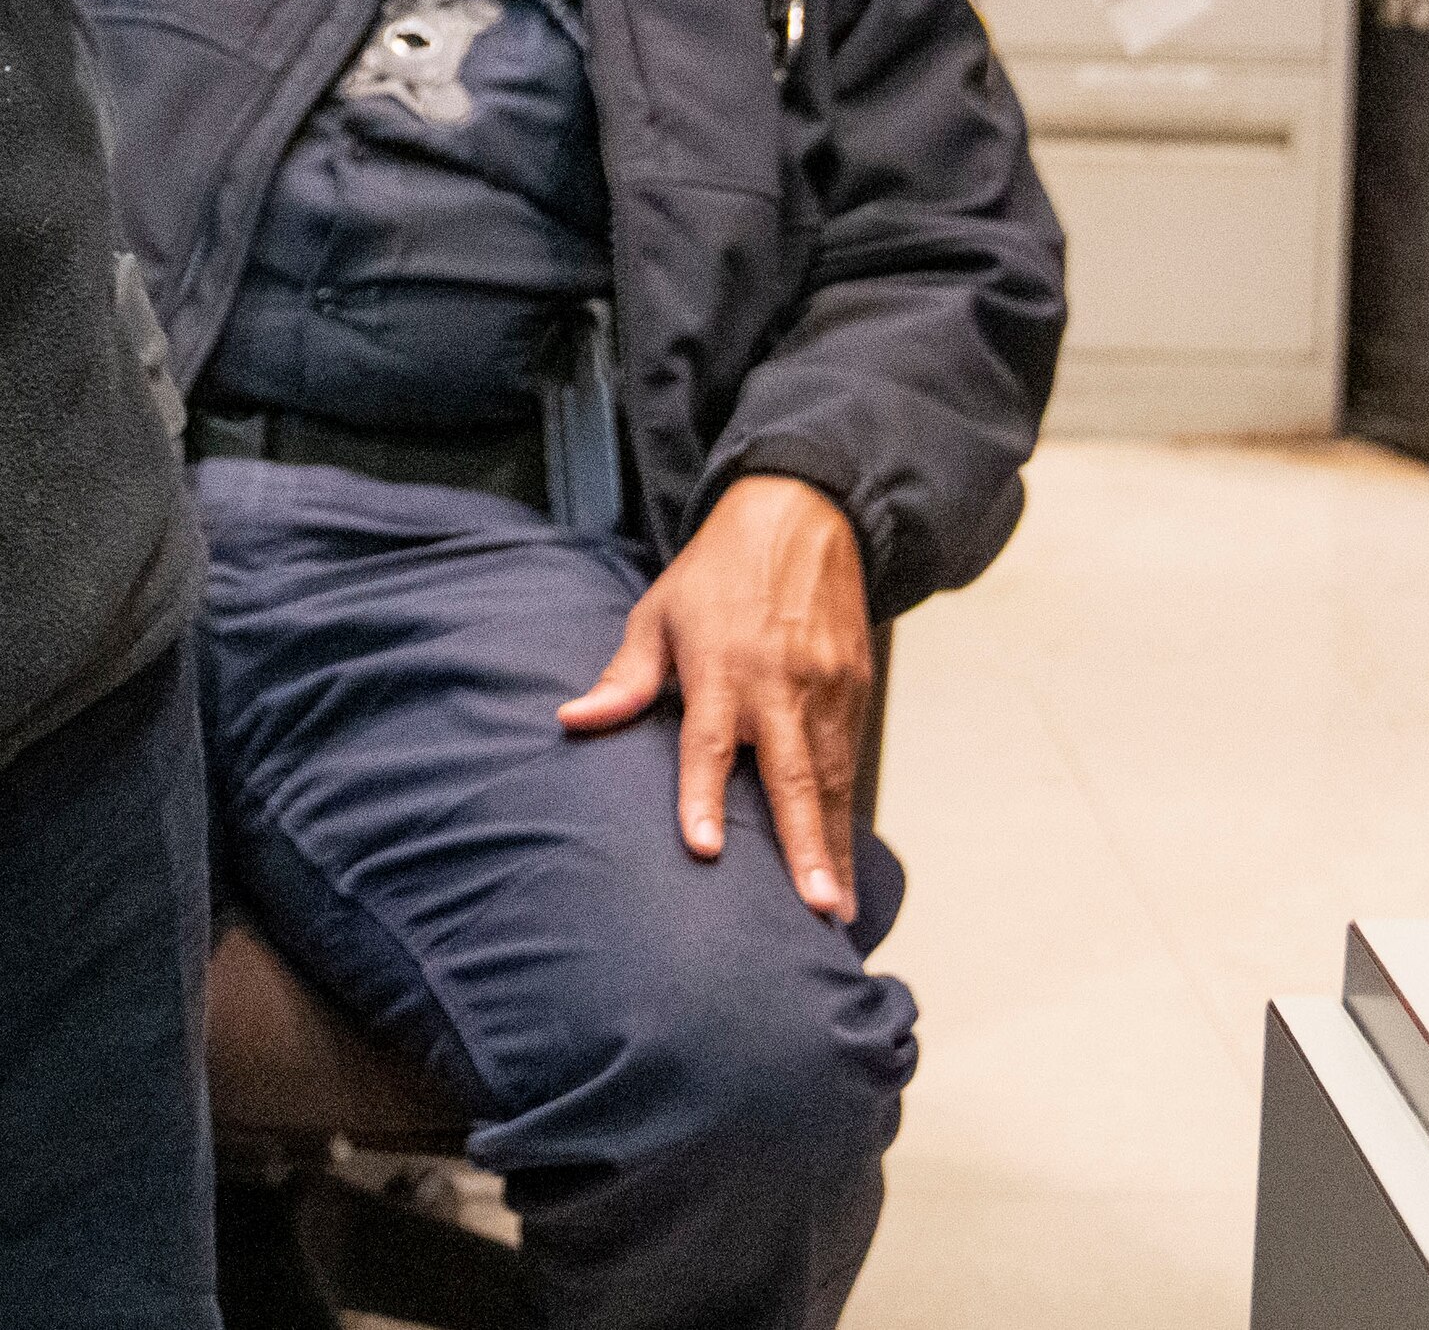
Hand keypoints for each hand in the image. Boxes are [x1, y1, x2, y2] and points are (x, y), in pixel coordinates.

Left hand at [554, 475, 873, 920]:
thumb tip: (572, 720)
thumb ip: (624, 677)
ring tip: (835, 912)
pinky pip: (850, 764)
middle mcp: (779, 684)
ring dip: (834, 847)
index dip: (702, 794)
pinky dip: (847, 817)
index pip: (708, 740)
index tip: (703, 848)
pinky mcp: (856, 688)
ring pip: (831, 780)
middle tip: (814, 907)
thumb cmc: (718, 572)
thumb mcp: (658, 612)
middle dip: (804, 845)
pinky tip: (842, 866)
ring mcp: (826, 688)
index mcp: (722, 666)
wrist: (801, 515)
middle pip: (791, 773)